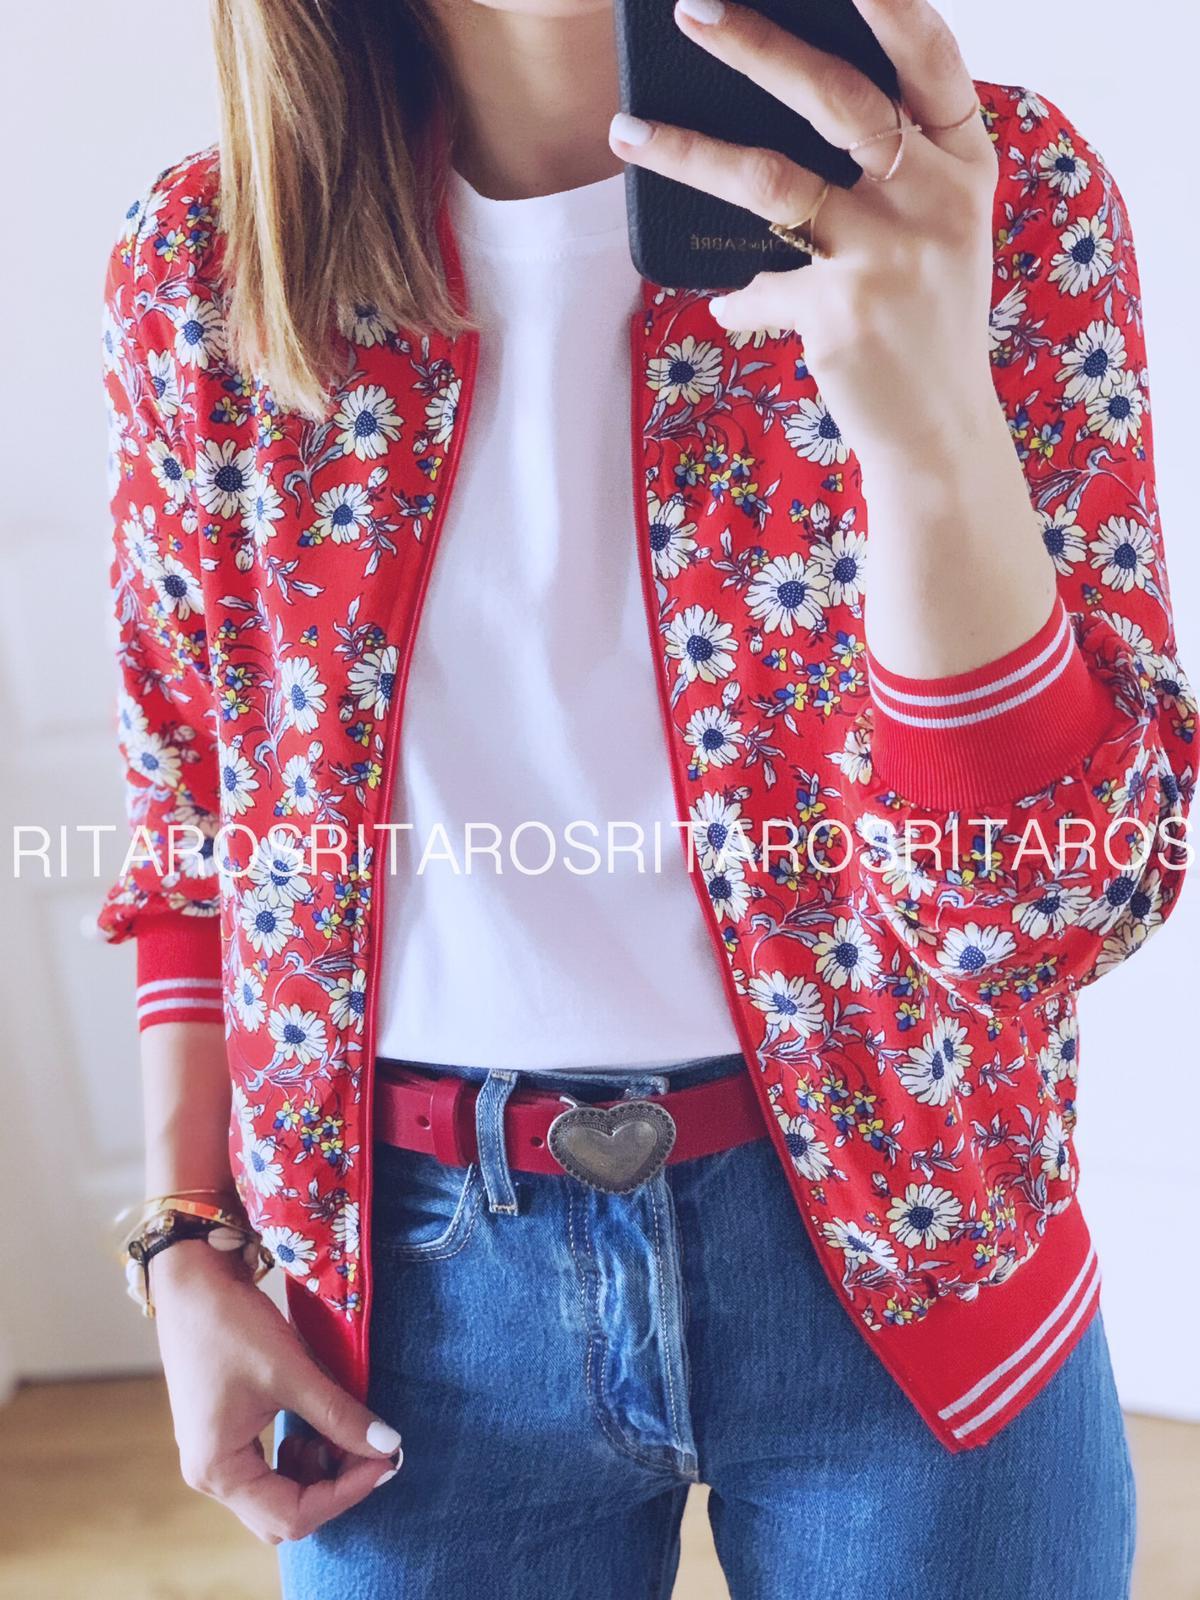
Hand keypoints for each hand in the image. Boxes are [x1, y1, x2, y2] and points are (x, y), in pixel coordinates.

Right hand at [152, 1242, 401, 1543]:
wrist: (190, 1281)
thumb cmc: (230, 1324)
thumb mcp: (291, 1371)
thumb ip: (338, 1414)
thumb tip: (389, 1446)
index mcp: (218, 1469)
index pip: (293, 1514)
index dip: (347, 1492)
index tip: (386, 1460)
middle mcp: (209, 1474)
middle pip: (283, 1514)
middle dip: (333, 1487)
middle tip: (371, 1450)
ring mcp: (213, 1456)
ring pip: (277, 1494)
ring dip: (318, 1473)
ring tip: (345, 1432)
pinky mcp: (222, 1435)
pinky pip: (268, 1470)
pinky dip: (299, 1457)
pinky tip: (317, 1427)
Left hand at [608, 0, 999, 468]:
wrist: (941, 433)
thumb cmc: (929, 325)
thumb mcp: (939, 236)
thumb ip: (894, 175)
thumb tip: (782, 118)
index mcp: (964, 168)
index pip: (933, 62)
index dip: (892, 5)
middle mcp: (933, 201)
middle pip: (838, 98)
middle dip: (758, 46)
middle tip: (692, 10)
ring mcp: (887, 256)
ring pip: (770, 180)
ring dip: (688, 152)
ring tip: (626, 132)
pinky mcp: (840, 313)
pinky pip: (758, 286)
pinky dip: (736, 297)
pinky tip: (727, 305)